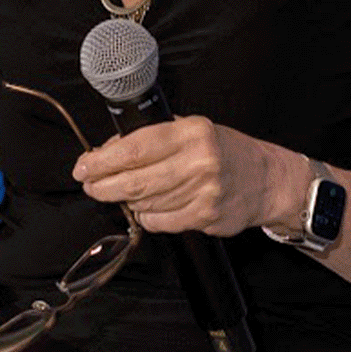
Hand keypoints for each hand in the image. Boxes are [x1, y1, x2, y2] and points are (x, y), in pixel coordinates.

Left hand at [74, 116, 282, 237]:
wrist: (267, 180)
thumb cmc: (225, 151)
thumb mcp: (193, 130)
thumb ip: (153, 138)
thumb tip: (107, 153)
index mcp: (193, 133)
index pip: (135, 149)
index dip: (102, 161)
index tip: (84, 166)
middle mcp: (199, 162)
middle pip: (134, 181)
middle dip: (103, 185)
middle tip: (90, 185)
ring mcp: (203, 193)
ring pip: (144, 203)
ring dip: (126, 200)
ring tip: (123, 193)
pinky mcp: (204, 218)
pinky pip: (158, 221)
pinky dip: (147, 215)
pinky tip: (150, 206)